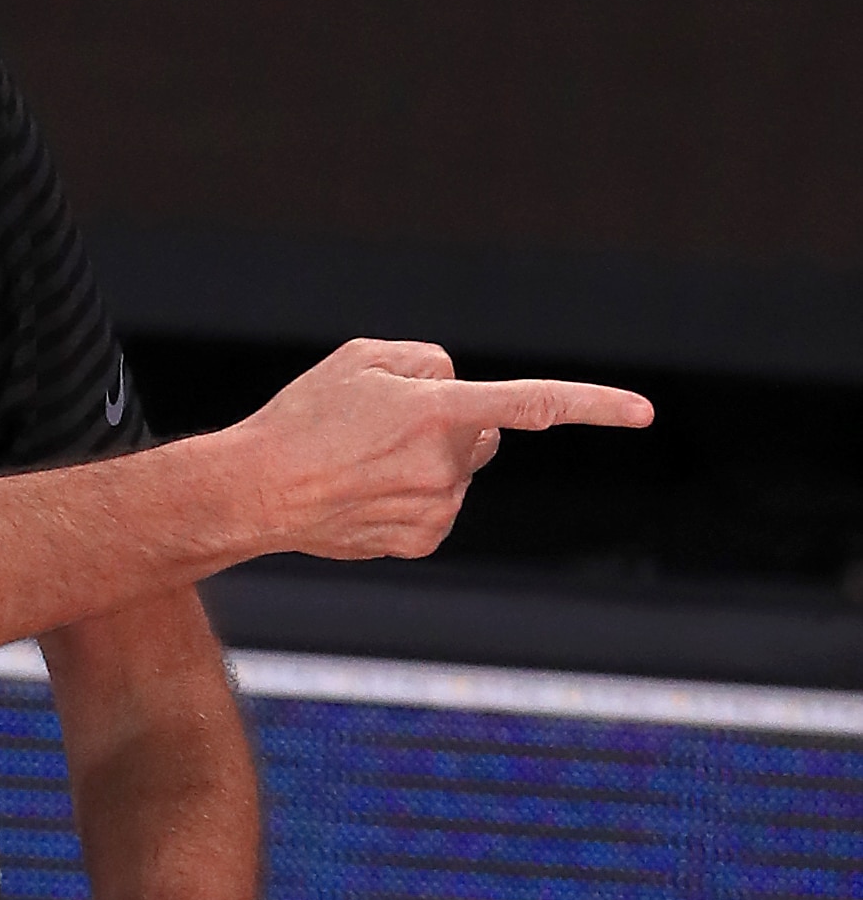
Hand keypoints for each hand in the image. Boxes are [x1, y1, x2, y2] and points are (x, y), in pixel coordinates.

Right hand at [223, 337, 652, 562]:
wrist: (255, 491)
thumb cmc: (303, 417)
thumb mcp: (361, 357)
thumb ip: (426, 359)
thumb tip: (457, 387)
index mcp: (439, 411)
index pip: (534, 404)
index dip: (595, 405)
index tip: (644, 413)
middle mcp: (446, 465)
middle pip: (484, 434)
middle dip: (455, 425)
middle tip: (386, 426)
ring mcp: (438, 509)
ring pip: (459, 474)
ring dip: (428, 463)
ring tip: (362, 463)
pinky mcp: (422, 541)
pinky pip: (440, 507)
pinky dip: (414, 497)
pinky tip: (367, 494)